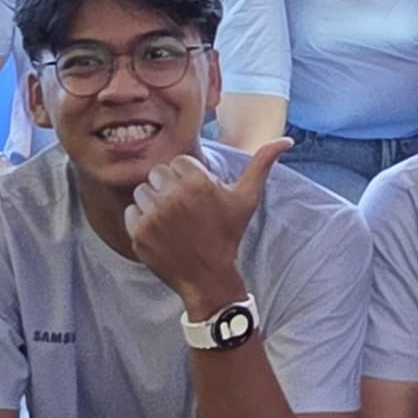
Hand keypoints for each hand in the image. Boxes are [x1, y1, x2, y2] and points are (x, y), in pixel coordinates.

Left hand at [124, 136, 283, 317]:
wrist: (208, 277)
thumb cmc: (227, 234)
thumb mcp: (246, 199)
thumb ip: (262, 164)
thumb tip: (286, 140)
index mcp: (198, 182)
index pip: (177, 163)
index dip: (187, 179)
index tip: (196, 198)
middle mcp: (174, 197)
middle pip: (157, 174)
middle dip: (169, 188)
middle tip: (183, 211)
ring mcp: (154, 216)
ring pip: (142, 191)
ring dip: (153, 204)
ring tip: (171, 222)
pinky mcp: (138, 233)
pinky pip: (131, 211)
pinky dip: (141, 221)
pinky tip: (160, 232)